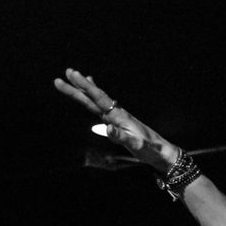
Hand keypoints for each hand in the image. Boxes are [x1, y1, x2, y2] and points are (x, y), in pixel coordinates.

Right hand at [53, 70, 170, 167]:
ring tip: (73, 77)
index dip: (85, 86)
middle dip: (78, 86)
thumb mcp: (136, 145)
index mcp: (119, 116)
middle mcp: (116, 113)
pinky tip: (93, 94)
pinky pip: (102, 107)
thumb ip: (122, 137)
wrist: (161, 152)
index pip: (98, 98)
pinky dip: (95, 98)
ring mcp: (117, 117)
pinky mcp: (118, 122)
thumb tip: (109, 128)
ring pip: (95, 101)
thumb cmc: (150, 149)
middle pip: (93, 97)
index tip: (73, 74)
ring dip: (83, 90)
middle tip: (64, 73)